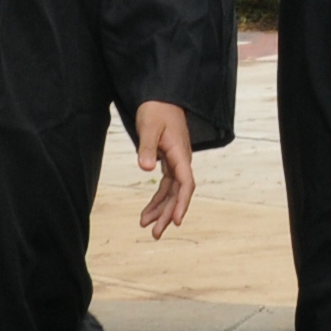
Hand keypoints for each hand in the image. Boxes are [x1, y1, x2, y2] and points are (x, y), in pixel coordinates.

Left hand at [132, 100, 197, 237]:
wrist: (161, 97)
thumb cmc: (156, 110)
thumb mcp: (148, 127)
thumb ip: (146, 148)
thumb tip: (146, 168)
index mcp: (180, 154)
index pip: (185, 184)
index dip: (182, 203)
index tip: (176, 220)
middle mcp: (181, 161)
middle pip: (178, 193)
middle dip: (167, 214)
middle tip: (155, 234)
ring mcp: (175, 162)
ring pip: (171, 192)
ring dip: (161, 210)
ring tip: (146, 226)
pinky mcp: (168, 161)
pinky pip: (165, 185)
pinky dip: (157, 199)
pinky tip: (147, 211)